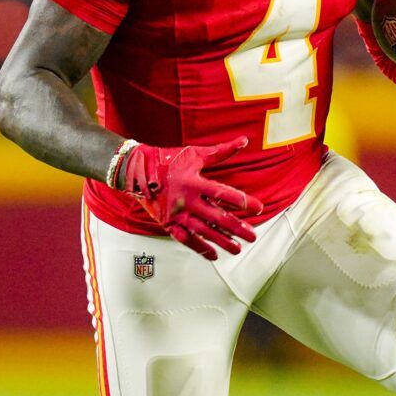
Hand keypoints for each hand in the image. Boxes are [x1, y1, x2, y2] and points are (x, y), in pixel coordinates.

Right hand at [115, 137, 262, 259]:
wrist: (136, 171)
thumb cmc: (169, 160)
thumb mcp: (194, 153)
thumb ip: (220, 151)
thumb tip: (244, 141)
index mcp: (193, 182)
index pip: (223, 194)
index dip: (242, 201)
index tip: (259, 208)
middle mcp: (186, 201)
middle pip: (216, 218)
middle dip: (237, 228)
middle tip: (253, 236)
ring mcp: (176, 215)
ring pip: (203, 232)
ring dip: (222, 242)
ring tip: (238, 249)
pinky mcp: (168, 224)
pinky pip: (186, 240)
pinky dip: (200, 248)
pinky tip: (214, 255)